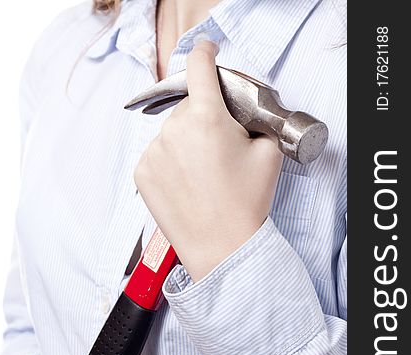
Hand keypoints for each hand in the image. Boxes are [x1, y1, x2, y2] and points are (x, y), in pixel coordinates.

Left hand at [134, 40, 282, 281]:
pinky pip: (156, 155)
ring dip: (185, 143)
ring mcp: (153, 151)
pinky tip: (185, 185)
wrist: (221, 247)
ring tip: (202, 176)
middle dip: (204, 119)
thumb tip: (239, 112)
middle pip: (188, 107)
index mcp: (207, 116)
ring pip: (171, 133)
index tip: (205, 51)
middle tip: (220, 151)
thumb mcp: (269, 153)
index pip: (199, 66)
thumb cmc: (245, 203)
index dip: (205, 53)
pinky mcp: (141, 173)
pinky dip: (169, 163)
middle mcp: (173, 129)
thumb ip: (254, 119)